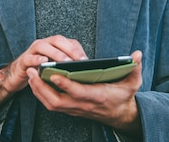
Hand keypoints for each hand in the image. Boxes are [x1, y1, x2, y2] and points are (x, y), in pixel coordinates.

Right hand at [0, 35, 87, 106]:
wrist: (19, 74)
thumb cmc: (41, 70)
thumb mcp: (57, 67)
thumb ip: (68, 65)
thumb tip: (84, 71)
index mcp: (54, 45)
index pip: (69, 42)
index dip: (78, 50)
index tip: (87, 61)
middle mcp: (44, 44)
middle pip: (58, 40)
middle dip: (70, 50)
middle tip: (79, 61)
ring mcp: (33, 51)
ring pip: (43, 46)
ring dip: (55, 54)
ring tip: (65, 62)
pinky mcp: (23, 60)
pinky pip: (29, 58)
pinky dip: (36, 59)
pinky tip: (44, 63)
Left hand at [26, 50, 143, 135]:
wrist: (120, 114)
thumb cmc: (124, 96)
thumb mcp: (133, 82)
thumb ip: (134, 68)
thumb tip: (138, 54)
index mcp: (97, 97)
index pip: (78, 92)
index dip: (66, 84)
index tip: (54, 74)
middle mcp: (83, 105)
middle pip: (57, 101)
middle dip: (42, 87)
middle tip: (32, 71)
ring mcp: (75, 109)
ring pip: (51, 104)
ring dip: (38, 90)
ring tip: (30, 74)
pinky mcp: (70, 109)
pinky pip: (51, 104)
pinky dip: (41, 94)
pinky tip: (35, 82)